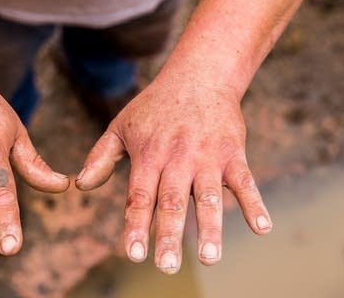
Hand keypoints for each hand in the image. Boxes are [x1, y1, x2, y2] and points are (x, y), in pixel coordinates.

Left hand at [76, 70, 271, 273]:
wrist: (198, 76)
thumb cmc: (154, 107)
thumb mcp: (121, 126)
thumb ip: (100, 157)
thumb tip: (80, 185)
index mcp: (148, 155)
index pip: (140, 196)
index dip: (136, 225)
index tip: (134, 255)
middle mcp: (177, 158)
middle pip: (172, 201)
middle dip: (170, 235)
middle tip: (167, 266)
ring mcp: (207, 156)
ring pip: (208, 196)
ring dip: (210, 228)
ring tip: (210, 258)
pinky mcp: (233, 153)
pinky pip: (245, 181)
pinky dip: (254, 203)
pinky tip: (262, 228)